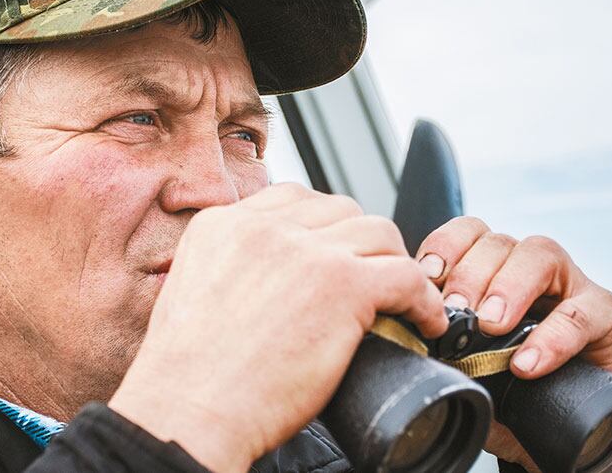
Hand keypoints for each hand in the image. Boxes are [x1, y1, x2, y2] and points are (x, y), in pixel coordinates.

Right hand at [109, 183, 447, 472]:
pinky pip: (407, 276)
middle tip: (372, 277)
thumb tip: (267, 280)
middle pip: (341, 209)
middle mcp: (265, 227)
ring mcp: (307, 251)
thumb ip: (230, 269)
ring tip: (402, 298)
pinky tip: (425, 322)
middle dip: (361, 241)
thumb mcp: (191, 293)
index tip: (338, 252)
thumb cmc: (186, 377)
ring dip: (394, 264)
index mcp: (224, 224)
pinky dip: (423, 301)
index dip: (325, 226)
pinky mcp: (344, 285)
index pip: (294, 199)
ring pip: (379, 232)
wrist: (188, 413)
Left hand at [415, 216, 611, 469]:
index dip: (446, 245)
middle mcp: (530, 270)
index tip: (426, 274)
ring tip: (489, 325)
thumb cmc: (510, 396)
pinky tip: (527, 364)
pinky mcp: (606, 317)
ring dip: (509, 286)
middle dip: (471, 271)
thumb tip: (408, 347)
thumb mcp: (468, 371)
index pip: (468, 234)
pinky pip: (582, 312)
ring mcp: (570, 287)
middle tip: (454, 310)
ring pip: (541, 254)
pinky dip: (553, 337)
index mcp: (492, 271)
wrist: (564, 436)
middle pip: (499, 241)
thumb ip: (442, 352)